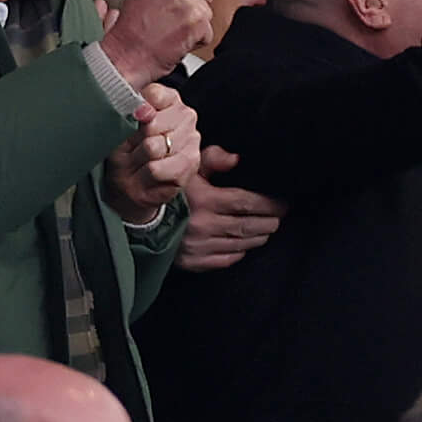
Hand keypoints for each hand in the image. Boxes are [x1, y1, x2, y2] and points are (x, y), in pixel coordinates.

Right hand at [99, 0, 212, 87]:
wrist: (124, 57)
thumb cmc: (133, 29)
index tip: (164, 3)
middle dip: (189, 7)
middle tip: (164, 19)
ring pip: (206, 10)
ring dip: (192, 25)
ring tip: (168, 30)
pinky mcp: (195, 18)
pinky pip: (208, 31)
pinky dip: (195, 41)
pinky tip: (175, 41)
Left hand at [103, 84, 200, 224]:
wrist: (129, 182)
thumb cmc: (125, 150)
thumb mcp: (120, 123)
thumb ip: (132, 106)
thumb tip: (143, 109)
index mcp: (169, 99)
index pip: (154, 95)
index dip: (137, 109)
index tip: (131, 119)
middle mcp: (185, 117)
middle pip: (152, 123)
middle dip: (136, 139)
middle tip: (133, 147)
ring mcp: (191, 141)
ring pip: (153, 147)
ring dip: (137, 159)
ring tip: (137, 161)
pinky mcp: (189, 166)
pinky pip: (155, 169)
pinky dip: (142, 175)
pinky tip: (144, 174)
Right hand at [177, 147, 284, 270]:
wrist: (138, 217)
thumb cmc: (168, 188)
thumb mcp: (188, 167)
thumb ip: (213, 159)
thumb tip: (237, 159)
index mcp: (205, 200)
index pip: (247, 203)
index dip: (269, 204)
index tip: (283, 204)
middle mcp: (203, 226)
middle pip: (248, 226)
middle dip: (269, 222)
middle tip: (279, 217)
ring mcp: (199, 247)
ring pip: (241, 244)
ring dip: (258, 237)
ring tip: (267, 229)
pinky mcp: (193, 262)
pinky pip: (226, 260)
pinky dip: (240, 252)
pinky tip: (245, 244)